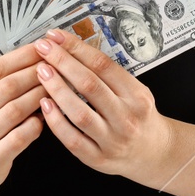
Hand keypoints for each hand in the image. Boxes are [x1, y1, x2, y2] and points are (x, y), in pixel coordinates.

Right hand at [0, 41, 49, 192]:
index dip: (21, 57)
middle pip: (6, 87)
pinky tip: (44, 117)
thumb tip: (29, 59)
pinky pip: (20, 137)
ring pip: (15, 111)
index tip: (41, 48)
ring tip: (55, 88)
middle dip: (34, 73)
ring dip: (39, 96)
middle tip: (55, 64)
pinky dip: (35, 124)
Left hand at [30, 27, 178, 180]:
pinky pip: (72, 139)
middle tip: (43, 49)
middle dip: (62, 62)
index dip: (76, 48)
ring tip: (41, 72)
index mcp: (136, 95)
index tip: (56, 37)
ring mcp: (112, 140)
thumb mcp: (135, 91)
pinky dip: (56, 120)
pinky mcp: (97, 158)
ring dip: (57, 89)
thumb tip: (72, 49)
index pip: (103, 65)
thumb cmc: (138, 117)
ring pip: (79, 113)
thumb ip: (109, 75)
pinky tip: (44, 104)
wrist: (153, 153)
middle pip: (90, 85)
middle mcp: (126, 117)